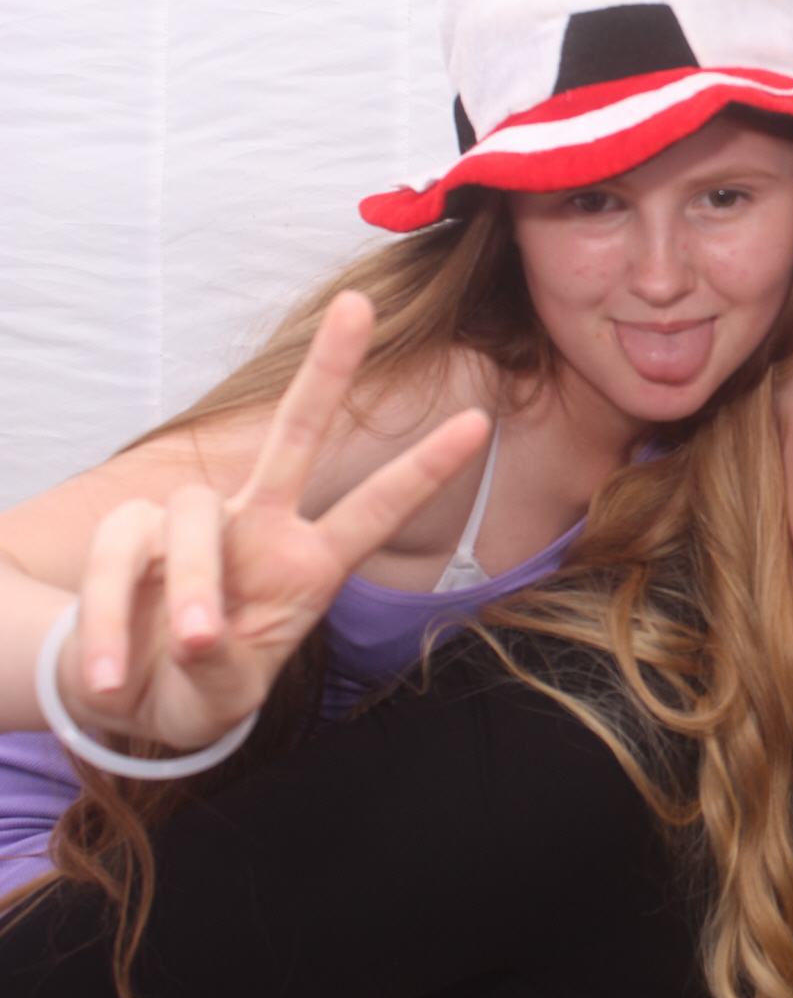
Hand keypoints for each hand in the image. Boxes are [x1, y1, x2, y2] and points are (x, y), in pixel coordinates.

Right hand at [60, 292, 489, 750]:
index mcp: (308, 566)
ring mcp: (199, 523)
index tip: (477, 419)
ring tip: (195, 646)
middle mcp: (261, 528)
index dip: (423, 468)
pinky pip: (124, 555)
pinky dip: (113, 617)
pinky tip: (110, 672)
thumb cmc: (197, 685)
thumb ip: (226, 671)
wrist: (122, 693)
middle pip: (295, 434)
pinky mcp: (130, 532)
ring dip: (195, 587)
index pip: (376, 509)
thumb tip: (199, 639)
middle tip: (358, 303)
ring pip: (194, 516)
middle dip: (327, 369)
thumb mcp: (229, 694)